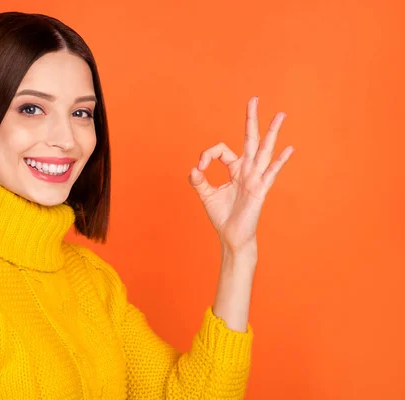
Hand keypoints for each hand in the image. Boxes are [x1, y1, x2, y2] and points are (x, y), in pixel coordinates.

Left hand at [188, 97, 293, 251]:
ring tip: (281, 114)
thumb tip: (194, 168)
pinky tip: (289, 148)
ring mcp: (255, 178)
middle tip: (254, 98)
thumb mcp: (206, 195)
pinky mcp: (260, 190)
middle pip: (250, 139)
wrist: (232, 236)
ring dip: (272, 132)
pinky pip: (271, 172)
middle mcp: (247, 170)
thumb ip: (198, 181)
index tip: (199, 168)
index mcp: (234, 169)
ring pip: (264, 150)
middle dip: (251, 119)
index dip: (208, 155)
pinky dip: (280, 161)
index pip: (222, 150)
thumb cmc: (222, 216)